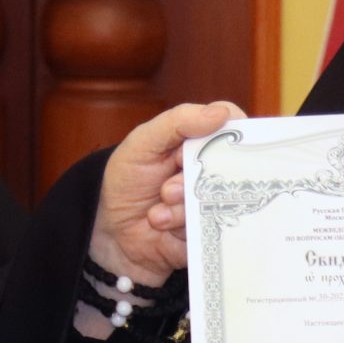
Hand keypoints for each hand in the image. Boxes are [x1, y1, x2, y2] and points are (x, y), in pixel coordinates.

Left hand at [89, 101, 243, 284]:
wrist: (112, 230)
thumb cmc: (127, 180)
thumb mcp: (143, 143)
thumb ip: (178, 122)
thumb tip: (222, 112)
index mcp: (198, 140)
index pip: (231, 124)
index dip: (224, 135)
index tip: (197, 151)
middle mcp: (211, 168)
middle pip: (230, 165)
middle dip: (192, 179)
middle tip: (166, 189)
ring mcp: (212, 198)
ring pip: (219, 198)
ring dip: (181, 206)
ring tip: (157, 211)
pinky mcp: (210, 228)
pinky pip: (211, 225)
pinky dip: (180, 224)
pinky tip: (160, 223)